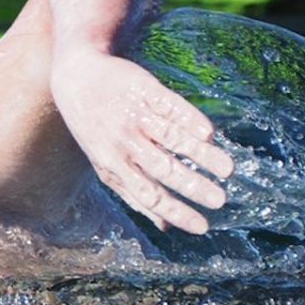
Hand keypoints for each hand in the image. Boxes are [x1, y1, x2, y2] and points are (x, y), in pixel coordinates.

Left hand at [51, 51, 233, 233]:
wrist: (77, 77)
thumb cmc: (96, 129)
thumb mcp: (105, 164)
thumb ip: (134, 193)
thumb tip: (166, 226)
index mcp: (114, 167)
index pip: (149, 197)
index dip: (177, 212)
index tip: (203, 227)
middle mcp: (124, 144)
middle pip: (163, 170)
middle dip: (192, 188)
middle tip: (220, 200)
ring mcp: (134, 117)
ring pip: (171, 139)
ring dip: (201, 156)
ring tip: (228, 169)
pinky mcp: (144, 90)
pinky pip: (170, 107)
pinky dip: (190, 119)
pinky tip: (209, 133)